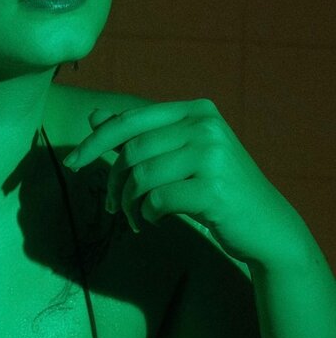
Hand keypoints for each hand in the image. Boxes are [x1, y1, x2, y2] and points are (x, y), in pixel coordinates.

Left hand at [62, 98, 301, 267]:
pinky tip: (154, 221)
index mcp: (196, 111)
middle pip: (132, 150)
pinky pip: (158, 200)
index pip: (130, 121)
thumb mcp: (180, 156)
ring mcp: (212, 155)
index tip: (71, 164)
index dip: (95, 142)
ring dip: (128, 203)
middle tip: (112, 206)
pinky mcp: (214, 188)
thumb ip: (140, 136)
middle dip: (113, 182)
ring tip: (134, 218)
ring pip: (141, 176)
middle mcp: (205, 126)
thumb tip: (95, 116)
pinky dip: (147, 214)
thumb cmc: (216, 189)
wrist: (266, 225)